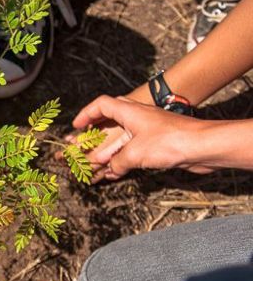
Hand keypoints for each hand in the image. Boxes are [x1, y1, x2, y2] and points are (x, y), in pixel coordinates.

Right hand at [71, 95, 209, 180]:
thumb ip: (117, 162)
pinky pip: (132, 153)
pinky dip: (120, 162)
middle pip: (108, 124)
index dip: (86, 114)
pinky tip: (113, 174)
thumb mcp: (135, 154)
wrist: (204, 147)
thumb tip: (109, 170)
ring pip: (119, 142)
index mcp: (129, 111)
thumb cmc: (170, 142)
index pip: (101, 105)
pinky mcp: (157, 146)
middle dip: (93, 138)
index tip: (76, 126)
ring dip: (106, 154)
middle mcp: (137, 119)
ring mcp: (147, 132)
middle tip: (80, 147)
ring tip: (92, 167)